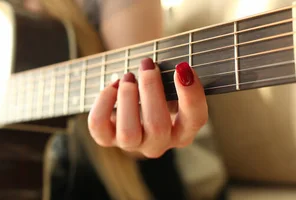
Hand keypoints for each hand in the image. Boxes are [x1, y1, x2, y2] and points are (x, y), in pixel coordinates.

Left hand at [88, 58, 207, 157]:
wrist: (130, 100)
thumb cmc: (155, 88)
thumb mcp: (170, 84)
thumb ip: (176, 78)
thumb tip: (178, 67)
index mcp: (182, 131)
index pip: (195, 120)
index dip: (191, 95)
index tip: (182, 67)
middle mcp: (158, 143)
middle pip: (158, 127)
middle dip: (151, 90)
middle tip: (147, 65)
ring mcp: (131, 144)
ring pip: (128, 133)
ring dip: (128, 99)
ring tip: (128, 77)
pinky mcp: (107, 138)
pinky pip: (99, 126)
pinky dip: (104, 102)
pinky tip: (112, 86)